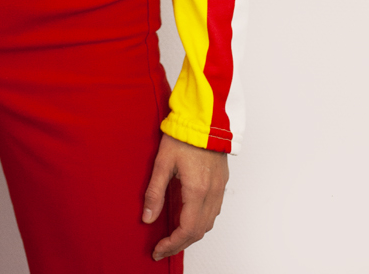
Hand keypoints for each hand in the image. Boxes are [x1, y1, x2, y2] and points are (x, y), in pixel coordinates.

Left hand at [142, 133, 228, 260]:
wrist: (204, 118)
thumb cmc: (183, 135)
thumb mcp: (162, 162)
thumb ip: (155, 192)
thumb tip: (147, 218)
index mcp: (197, 190)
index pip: (186, 230)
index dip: (172, 244)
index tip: (158, 250)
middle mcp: (212, 193)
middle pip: (199, 231)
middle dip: (180, 244)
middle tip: (163, 248)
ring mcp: (219, 188)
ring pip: (209, 223)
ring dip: (192, 234)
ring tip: (174, 237)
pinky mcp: (221, 182)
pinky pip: (214, 211)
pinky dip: (201, 221)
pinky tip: (189, 218)